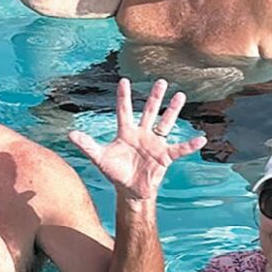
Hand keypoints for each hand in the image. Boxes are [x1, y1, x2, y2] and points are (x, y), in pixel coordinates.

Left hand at [69, 78, 207, 202]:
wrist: (129, 190)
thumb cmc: (115, 172)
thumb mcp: (99, 158)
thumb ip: (87, 145)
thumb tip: (69, 134)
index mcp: (126, 132)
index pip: (124, 111)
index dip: (124, 97)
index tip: (124, 81)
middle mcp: (142, 134)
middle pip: (149, 112)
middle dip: (155, 97)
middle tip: (161, 81)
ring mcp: (155, 144)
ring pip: (165, 123)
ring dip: (173, 111)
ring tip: (180, 96)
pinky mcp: (165, 157)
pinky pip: (179, 149)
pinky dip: (190, 145)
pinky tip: (201, 138)